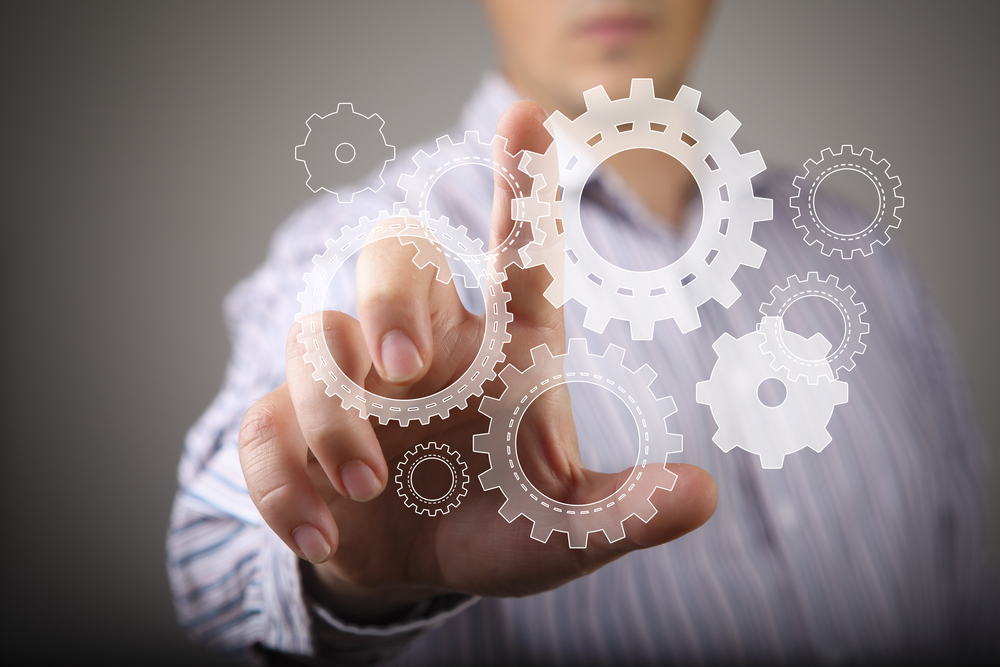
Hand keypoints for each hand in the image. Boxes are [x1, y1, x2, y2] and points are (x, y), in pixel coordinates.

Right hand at [237, 101, 717, 618]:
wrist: (418, 565)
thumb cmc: (501, 526)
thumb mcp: (565, 529)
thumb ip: (623, 511)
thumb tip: (703, 497)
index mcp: (502, 350)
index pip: (518, 255)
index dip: (522, 187)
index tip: (527, 116)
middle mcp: (424, 348)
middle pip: (392, 256)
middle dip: (389, 295)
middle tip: (403, 363)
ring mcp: (351, 385)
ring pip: (315, 341)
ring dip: (332, 413)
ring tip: (369, 483)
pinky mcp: (292, 434)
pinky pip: (263, 430)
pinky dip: (283, 480)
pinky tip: (322, 533)